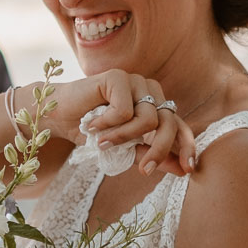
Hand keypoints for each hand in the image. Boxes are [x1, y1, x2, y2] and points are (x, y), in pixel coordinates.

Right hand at [43, 70, 196, 175]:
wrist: (59, 119)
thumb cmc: (92, 134)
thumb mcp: (125, 150)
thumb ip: (151, 156)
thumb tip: (183, 170)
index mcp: (154, 106)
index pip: (179, 125)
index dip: (187, 146)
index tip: (188, 169)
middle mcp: (149, 90)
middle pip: (168, 123)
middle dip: (158, 150)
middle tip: (143, 170)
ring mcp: (134, 81)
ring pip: (147, 119)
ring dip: (123, 137)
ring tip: (103, 142)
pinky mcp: (117, 76)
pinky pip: (124, 110)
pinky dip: (108, 124)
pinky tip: (92, 124)